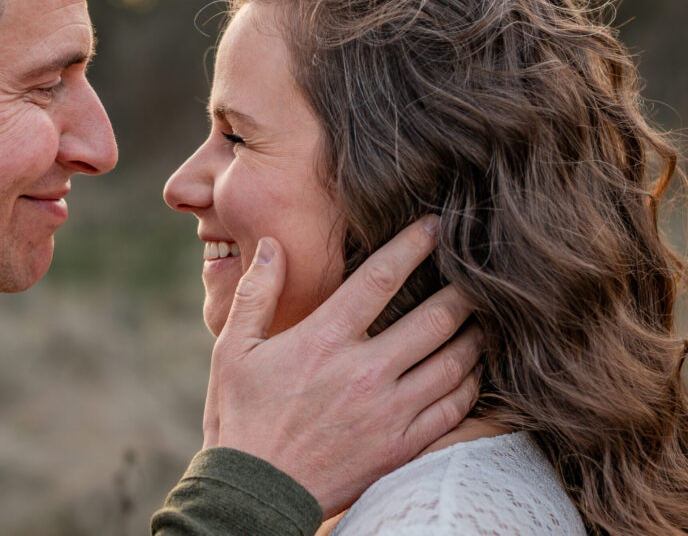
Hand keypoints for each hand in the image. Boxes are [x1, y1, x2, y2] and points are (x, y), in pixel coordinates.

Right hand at [202, 216, 481, 517]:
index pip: (380, 279)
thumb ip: (257, 293)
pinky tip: (473, 370)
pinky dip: (471, 384)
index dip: (413, 245)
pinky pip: (454, 409)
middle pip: (434, 318)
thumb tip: (273, 245)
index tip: (434, 226)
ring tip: (485, 316)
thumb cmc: (242, 416)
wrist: (256, 492)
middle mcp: (365, 372)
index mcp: (324, 340)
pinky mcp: (401, 446)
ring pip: (454, 363)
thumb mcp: (234, 349)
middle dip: (463, 289)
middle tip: (478, 271)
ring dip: (475, 334)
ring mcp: (389, 412)